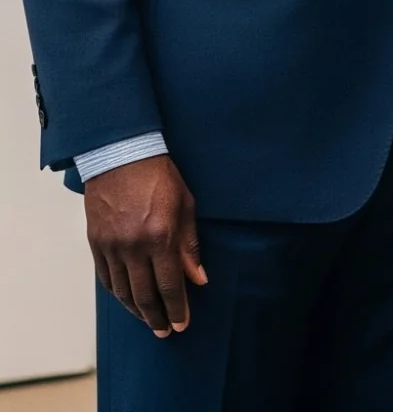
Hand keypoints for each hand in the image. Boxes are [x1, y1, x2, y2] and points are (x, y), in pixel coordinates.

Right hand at [84, 154, 206, 336]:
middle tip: (165, 332)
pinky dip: (118, 294)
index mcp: (159, 237)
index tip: (182, 325)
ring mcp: (111, 248)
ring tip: (149, 322)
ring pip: (123, 292)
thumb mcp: (186, 206)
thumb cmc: (160, 178)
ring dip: (137, 311)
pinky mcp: (96, 245)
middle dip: (157, 317)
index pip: (169, 284)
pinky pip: (106, 279)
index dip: (177, 308)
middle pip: (144, 295)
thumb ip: (190, 246)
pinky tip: (128, 301)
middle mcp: (133, 247)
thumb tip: (198, 278)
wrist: (121, 157)